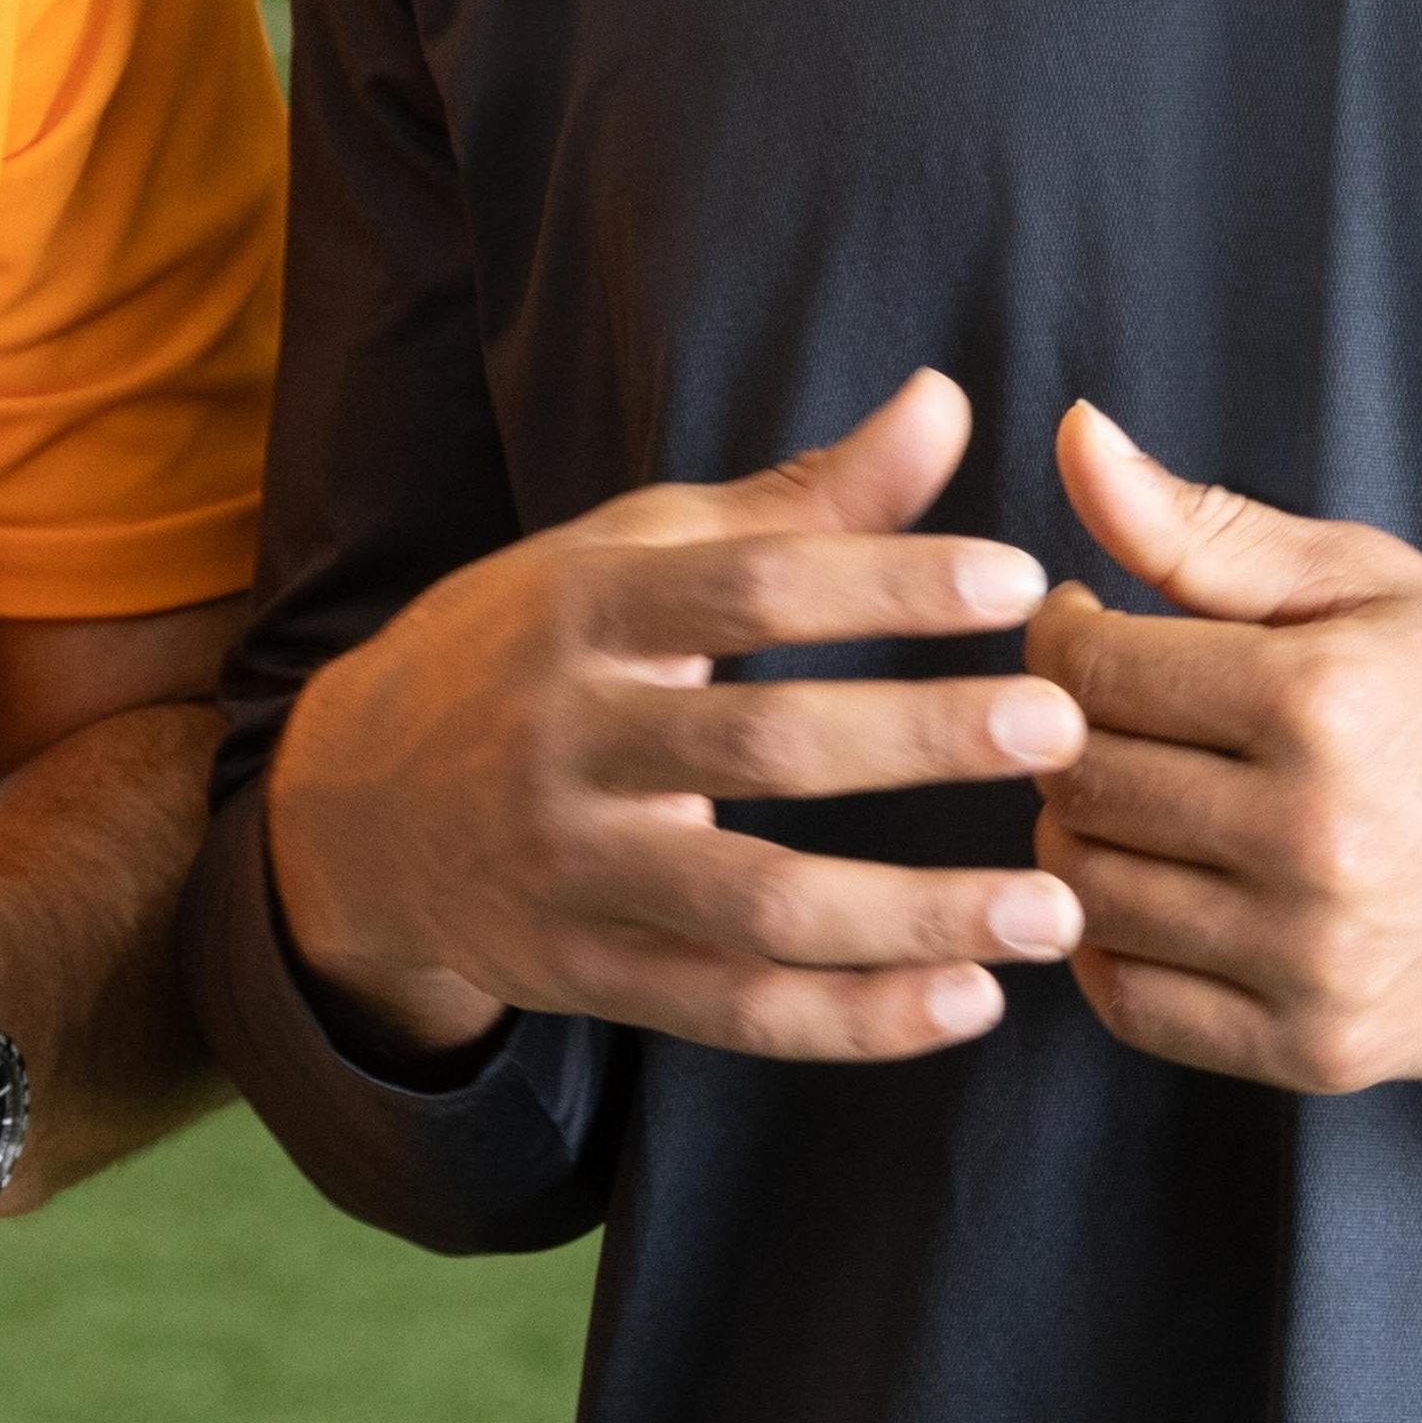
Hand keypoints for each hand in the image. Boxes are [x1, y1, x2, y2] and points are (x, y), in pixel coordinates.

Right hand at [259, 369, 1089, 1069]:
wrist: (355, 802)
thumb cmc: (538, 650)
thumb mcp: (639, 555)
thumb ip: (803, 502)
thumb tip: (946, 402)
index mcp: (587, 610)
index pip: (750, 586)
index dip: (886, 581)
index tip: (1017, 579)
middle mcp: (569, 740)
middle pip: (765, 743)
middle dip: (924, 738)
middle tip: (1066, 729)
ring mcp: (571, 870)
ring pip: (757, 906)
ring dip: (915, 913)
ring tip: (1057, 911)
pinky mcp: (581, 976)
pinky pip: (732, 1014)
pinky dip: (853, 1020)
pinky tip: (967, 1002)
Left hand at [1030, 403, 1421, 1094]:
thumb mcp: (1371, 583)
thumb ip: (1204, 528)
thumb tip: (1073, 433)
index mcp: (1320, 698)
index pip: (1086, 668)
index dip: (1060, 637)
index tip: (1088, 627)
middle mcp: (1314, 834)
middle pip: (1078, 780)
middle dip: (1061, 736)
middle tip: (1110, 715)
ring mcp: (1316, 956)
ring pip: (1088, 893)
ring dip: (1080, 838)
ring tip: (1135, 795)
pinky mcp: (1320, 1049)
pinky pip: (1134, 1005)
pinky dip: (1110, 949)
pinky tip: (1154, 890)